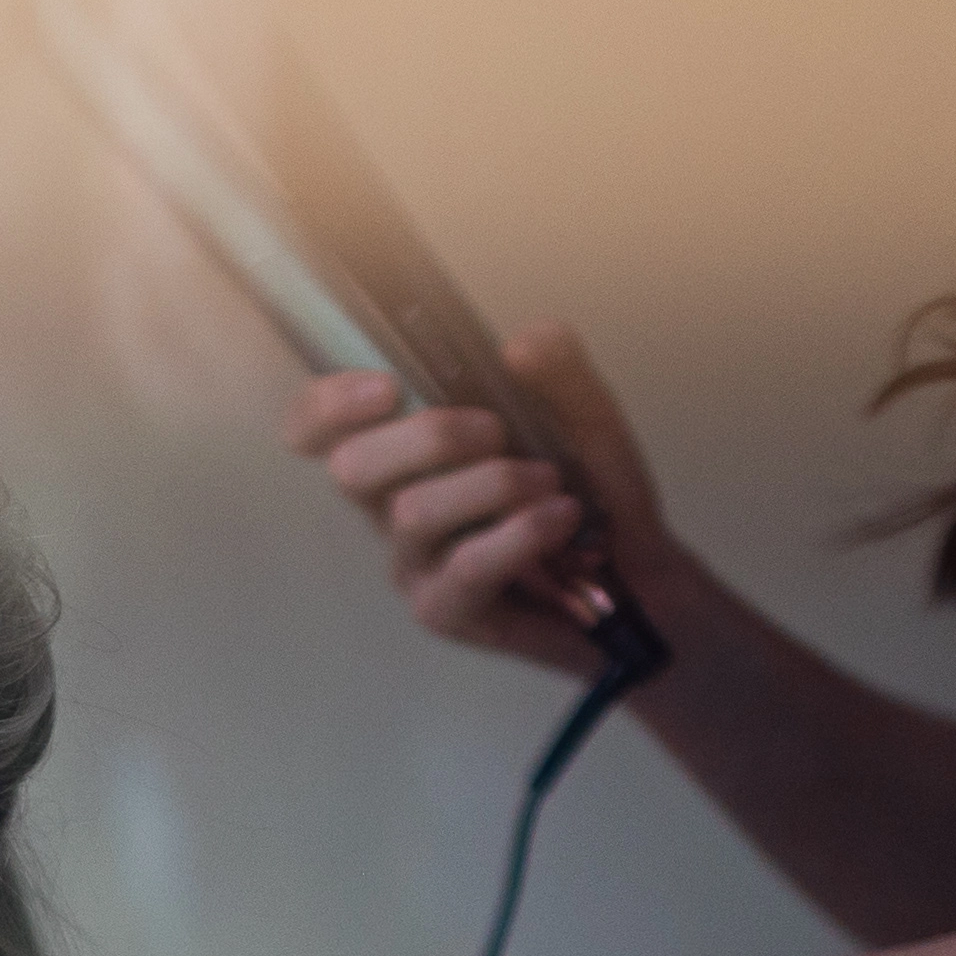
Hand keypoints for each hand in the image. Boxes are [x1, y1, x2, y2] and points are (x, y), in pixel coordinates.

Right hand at [285, 323, 680, 679]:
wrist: (637, 578)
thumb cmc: (592, 496)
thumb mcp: (585, 418)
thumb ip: (559, 372)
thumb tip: (519, 344)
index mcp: (404, 452)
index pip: (318, 430)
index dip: (326, 407)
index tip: (386, 388)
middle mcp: (393, 507)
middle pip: (350, 469)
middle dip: (428, 437)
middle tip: (496, 431)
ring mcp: (414, 563)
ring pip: (412, 514)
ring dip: (490, 486)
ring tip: (549, 481)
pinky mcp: (444, 611)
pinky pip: (465, 568)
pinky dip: (519, 533)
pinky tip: (560, 518)